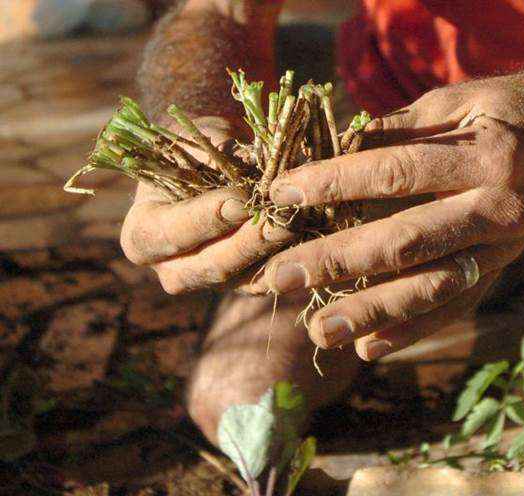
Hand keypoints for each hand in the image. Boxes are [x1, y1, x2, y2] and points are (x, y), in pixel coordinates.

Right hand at [120, 116, 295, 293]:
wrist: (215, 167)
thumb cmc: (198, 149)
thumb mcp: (196, 145)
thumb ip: (214, 158)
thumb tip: (250, 165)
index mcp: (143, 235)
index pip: (171, 233)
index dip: (206, 218)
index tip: (240, 198)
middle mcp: (172, 269)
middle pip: (211, 266)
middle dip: (249, 242)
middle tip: (279, 220)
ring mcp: (210, 282)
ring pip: (244, 279)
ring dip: (275, 252)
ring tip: (300, 225)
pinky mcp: (244, 286)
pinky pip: (268, 281)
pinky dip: (290, 260)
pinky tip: (312, 239)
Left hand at [252, 75, 523, 359]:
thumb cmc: (511, 109)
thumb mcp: (459, 100)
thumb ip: (400, 128)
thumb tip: (333, 150)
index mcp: (486, 158)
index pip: (396, 174)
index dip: (335, 184)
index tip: (282, 195)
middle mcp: (497, 211)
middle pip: (404, 242)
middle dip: (336, 262)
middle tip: (279, 277)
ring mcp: (502, 250)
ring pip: (428, 288)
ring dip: (370, 312)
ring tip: (319, 331)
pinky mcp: (500, 271)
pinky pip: (453, 308)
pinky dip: (411, 331)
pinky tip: (368, 350)